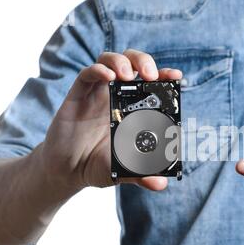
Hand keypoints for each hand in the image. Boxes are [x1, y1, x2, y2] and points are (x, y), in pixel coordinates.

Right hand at [41, 49, 181, 189]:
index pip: (152, 84)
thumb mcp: (123, 170)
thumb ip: (141, 174)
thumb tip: (161, 184)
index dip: (164, 76)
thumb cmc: (99, 165)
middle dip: (144, 61)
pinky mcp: (78, 95)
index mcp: (134, 109)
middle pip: (133, 63)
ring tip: (126, 75)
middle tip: (151, 75)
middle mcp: (118, 96)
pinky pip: (87, 74)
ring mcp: (98, 93)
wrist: (67, 171)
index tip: (176, 76)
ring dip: (121, 61)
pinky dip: (98, 70)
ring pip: (110, 60)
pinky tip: (107, 77)